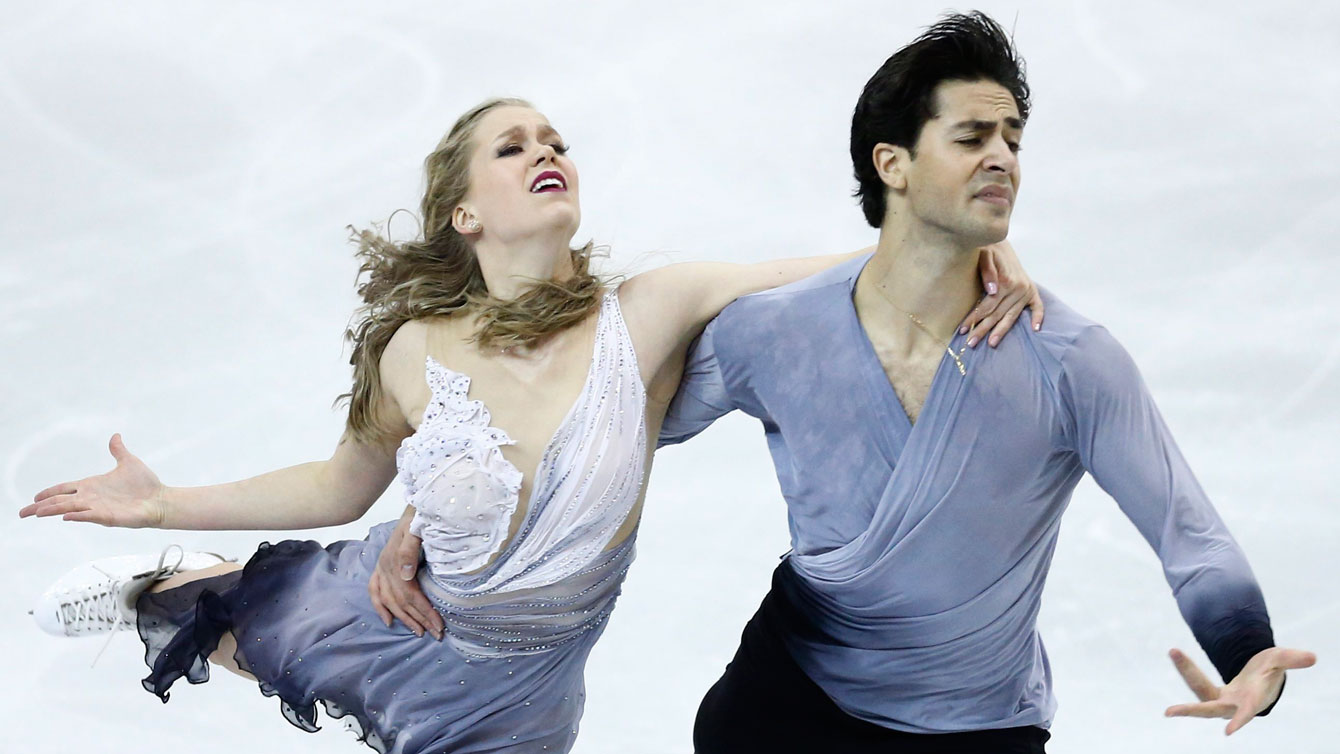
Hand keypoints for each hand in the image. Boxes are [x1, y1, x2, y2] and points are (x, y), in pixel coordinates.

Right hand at [19, 433, 166, 527]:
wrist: (161, 499)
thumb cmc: (145, 484)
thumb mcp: (128, 462)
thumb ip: (118, 450)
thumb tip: (115, 436)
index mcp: (92, 486)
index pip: (65, 489)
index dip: (49, 493)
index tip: (35, 498)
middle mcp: (92, 498)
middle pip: (61, 502)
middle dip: (41, 507)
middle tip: (22, 513)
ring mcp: (98, 508)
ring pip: (70, 509)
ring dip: (53, 510)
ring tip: (37, 513)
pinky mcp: (108, 517)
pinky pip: (90, 516)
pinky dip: (78, 515)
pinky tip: (66, 516)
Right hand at [368, 511, 442, 639]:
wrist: (414, 506)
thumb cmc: (420, 517)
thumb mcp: (417, 528)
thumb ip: (410, 549)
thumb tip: (406, 575)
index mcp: (396, 561)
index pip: (411, 595)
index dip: (425, 612)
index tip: (439, 626)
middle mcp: (385, 567)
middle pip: (402, 601)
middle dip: (419, 620)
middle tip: (436, 635)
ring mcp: (381, 568)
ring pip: (390, 600)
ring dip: (404, 619)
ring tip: (419, 632)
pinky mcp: (380, 567)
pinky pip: (374, 591)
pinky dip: (380, 608)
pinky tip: (389, 621)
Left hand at [960, 240, 1045, 347]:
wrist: (997, 237)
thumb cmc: (986, 248)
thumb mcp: (984, 254)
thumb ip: (987, 270)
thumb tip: (991, 290)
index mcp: (1006, 281)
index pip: (987, 306)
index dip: (974, 318)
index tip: (962, 330)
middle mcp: (1018, 288)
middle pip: (997, 314)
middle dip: (983, 329)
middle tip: (970, 343)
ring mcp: (1026, 290)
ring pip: (1012, 316)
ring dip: (1001, 331)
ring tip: (991, 344)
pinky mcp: (1033, 291)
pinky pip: (1038, 307)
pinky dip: (1038, 317)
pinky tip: (1035, 329)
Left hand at [1165, 646, 1316, 734]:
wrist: (1261, 676)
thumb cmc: (1271, 670)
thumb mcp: (1280, 661)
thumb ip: (1292, 660)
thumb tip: (1312, 657)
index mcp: (1254, 701)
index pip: (1247, 712)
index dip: (1240, 721)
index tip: (1229, 732)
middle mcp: (1234, 705)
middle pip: (1210, 709)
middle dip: (1192, 711)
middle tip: (1169, 711)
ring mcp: (1221, 700)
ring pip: (1199, 688)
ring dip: (1186, 670)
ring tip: (1173, 651)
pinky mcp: (1211, 692)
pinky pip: (1196, 679)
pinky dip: (1186, 667)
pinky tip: (1175, 653)